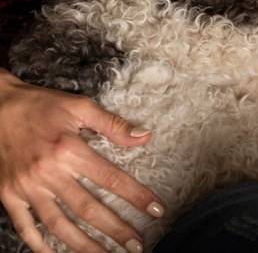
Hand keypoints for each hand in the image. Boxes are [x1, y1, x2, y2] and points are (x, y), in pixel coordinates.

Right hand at [0, 69, 163, 252]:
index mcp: (69, 149)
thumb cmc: (42, 105)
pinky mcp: (9, 195)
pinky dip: (39, 244)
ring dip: (83, 244)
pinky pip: (24, 226)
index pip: (111, 179)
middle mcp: (48, 172)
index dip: (136, 196)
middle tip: (137, 245)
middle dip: (115, 229)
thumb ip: (113, 124)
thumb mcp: (81, 106)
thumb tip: (145, 135)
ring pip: (59, 224)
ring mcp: (27, 187)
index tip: (156, 210)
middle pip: (88, 208)